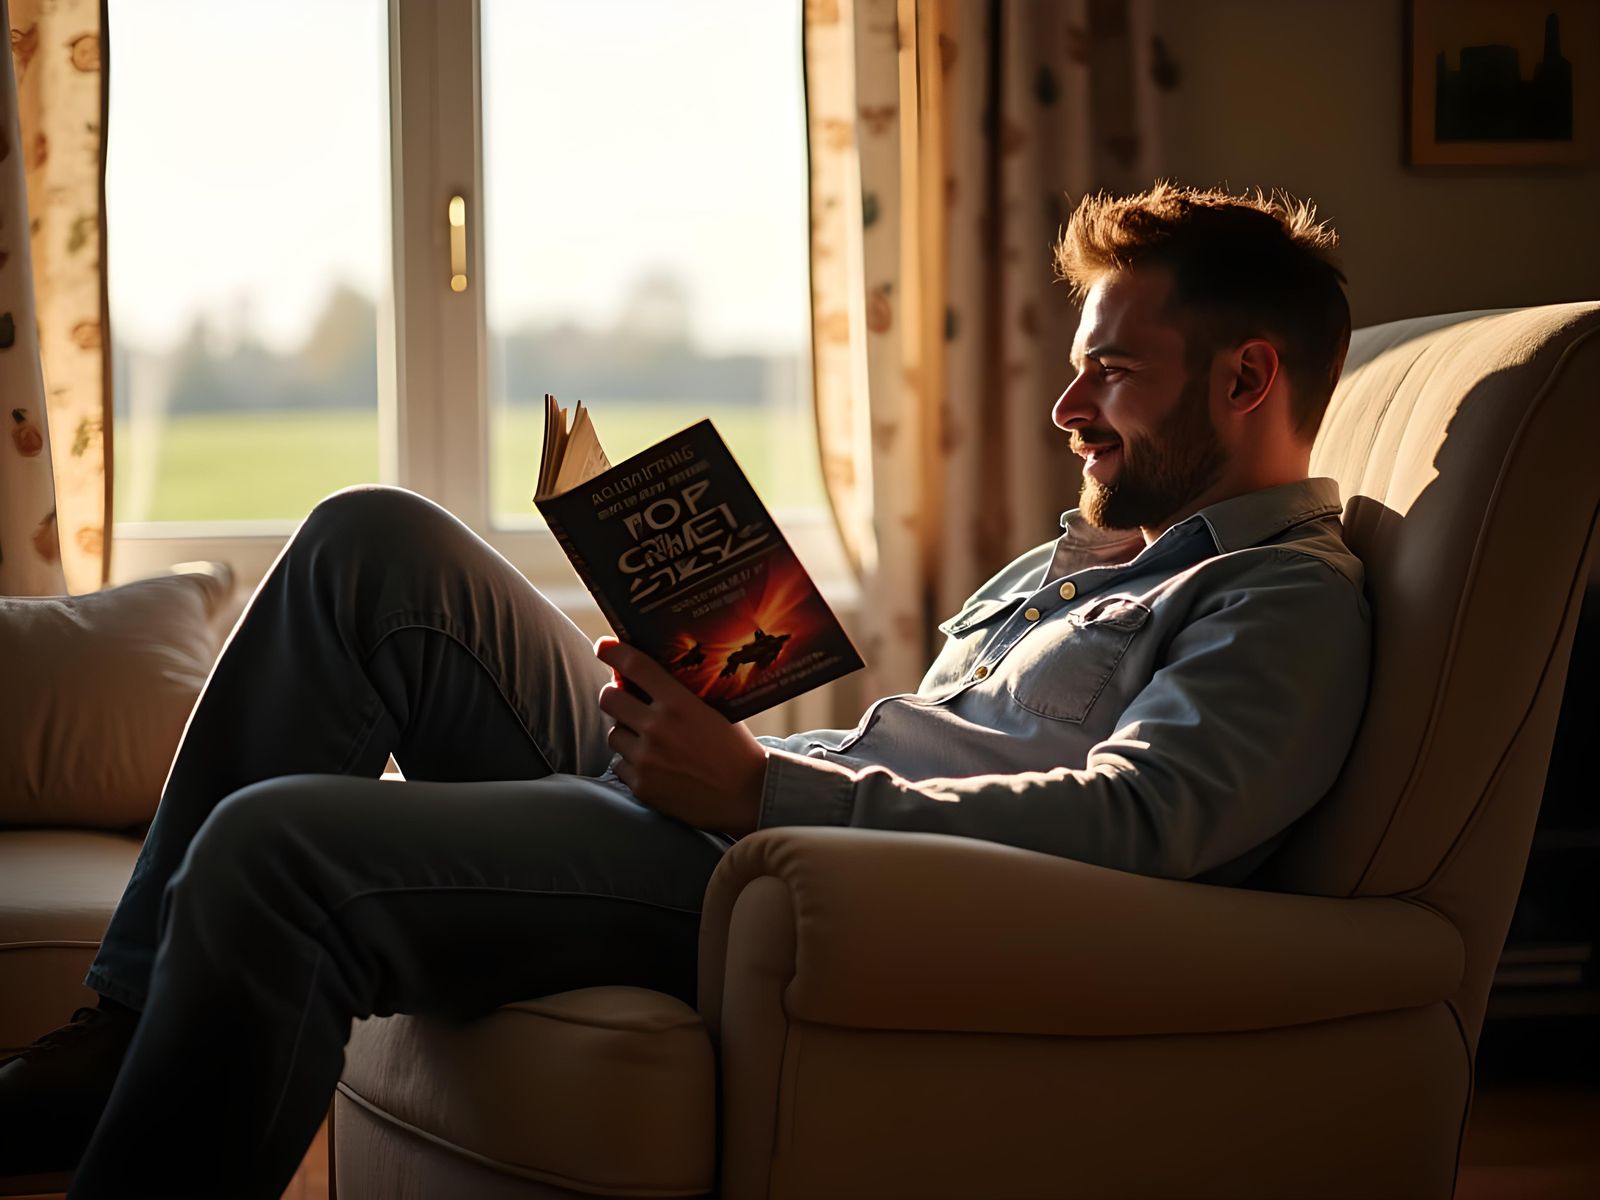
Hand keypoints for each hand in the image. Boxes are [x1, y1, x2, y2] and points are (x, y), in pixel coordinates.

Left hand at [594, 636, 767, 835]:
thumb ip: (681, 696)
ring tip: (648, 740)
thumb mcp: (714, 711)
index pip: (634, 666)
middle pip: (609, 698)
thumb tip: (648, 680)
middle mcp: (657, 727)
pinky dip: (632, 764)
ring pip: (614, 734)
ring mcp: (646, 758)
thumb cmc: (736, 750)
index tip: (605, 648)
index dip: (613, 652)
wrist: (748, 796)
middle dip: (614, 695)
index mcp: (678, 703)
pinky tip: (655, 766)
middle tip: (623, 699)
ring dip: (626, 733)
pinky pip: (620, 765)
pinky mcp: (642, 786)